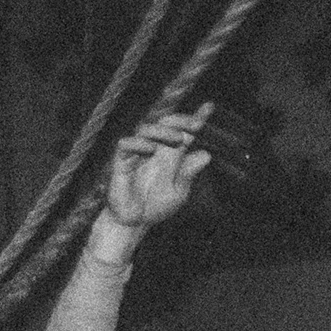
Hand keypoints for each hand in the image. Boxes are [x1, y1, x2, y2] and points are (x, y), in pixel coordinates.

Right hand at [99, 104, 214, 236]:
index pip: (184, 131)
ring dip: (164, 131)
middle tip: (196, 125)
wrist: (135, 223)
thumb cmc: (155, 205)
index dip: (196, 118)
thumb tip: (206, 155)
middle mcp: (154, 148)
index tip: (209, 106)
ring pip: (146, 129)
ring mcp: (136, 153)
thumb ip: (189, 173)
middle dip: (181, 120)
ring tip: (179, 139)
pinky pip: (125, 145)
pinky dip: (138, 144)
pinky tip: (151, 148)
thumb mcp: (178, 191)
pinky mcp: (120, 161)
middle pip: (165, 123)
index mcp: (170, 154)